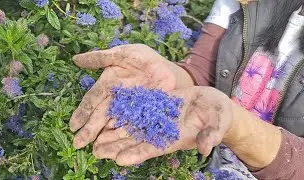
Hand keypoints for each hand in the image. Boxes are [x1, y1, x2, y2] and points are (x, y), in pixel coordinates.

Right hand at [70, 44, 193, 148]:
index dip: (82, 112)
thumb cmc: (145, 60)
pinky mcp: (143, 117)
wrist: (171, 72)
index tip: (73, 125)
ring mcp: (129, 110)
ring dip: (104, 137)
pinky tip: (116, 148)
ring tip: (95, 149)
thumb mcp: (124, 54)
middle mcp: (116, 100)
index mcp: (108, 85)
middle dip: (89, 129)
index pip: (92, 100)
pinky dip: (124, 137)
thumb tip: (75, 59)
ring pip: (113, 124)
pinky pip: (132, 128)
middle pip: (100, 115)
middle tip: (79, 143)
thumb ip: (101, 57)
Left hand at [92, 86, 232, 165]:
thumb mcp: (218, 122)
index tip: (119, 160)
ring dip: (114, 133)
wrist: (212, 103)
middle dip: (117, 146)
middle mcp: (162, 131)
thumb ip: (210, 134)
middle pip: (136, 141)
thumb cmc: (218, 114)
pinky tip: (106, 116)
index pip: (153, 148)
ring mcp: (157, 119)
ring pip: (132, 128)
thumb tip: (204, 148)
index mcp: (175, 138)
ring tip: (94, 138)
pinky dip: (121, 115)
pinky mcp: (155, 106)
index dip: (137, 154)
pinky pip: (135, 111)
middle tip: (96, 151)